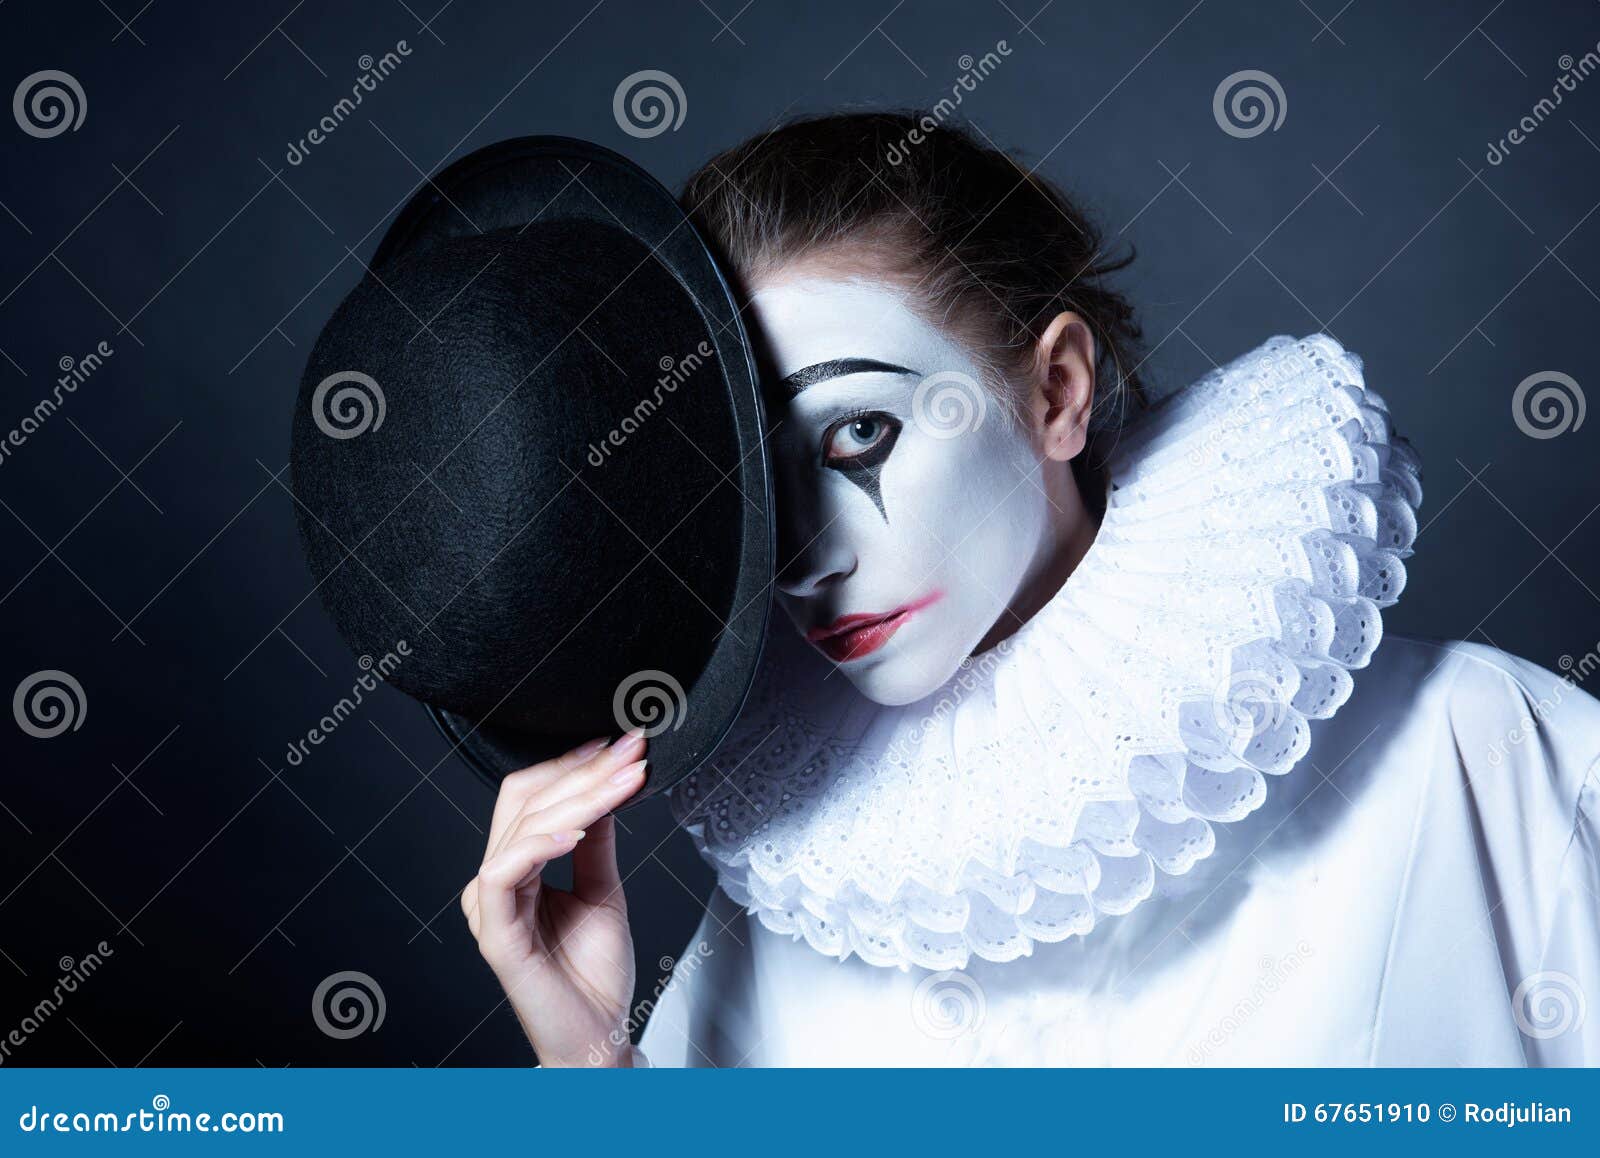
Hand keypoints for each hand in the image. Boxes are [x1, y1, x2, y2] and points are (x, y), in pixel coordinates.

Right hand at [461, 731, 648, 1066]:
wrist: (598, 1035)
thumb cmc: (595, 972)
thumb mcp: (605, 888)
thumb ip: (598, 838)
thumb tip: (607, 785)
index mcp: (516, 866)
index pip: (533, 795)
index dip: (573, 764)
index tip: (620, 743)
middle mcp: (497, 880)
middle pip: (527, 801)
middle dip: (584, 769)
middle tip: (631, 750)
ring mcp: (491, 905)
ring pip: (523, 827)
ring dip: (580, 796)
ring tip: (625, 780)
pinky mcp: (494, 933)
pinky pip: (504, 873)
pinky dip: (541, 843)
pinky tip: (579, 829)